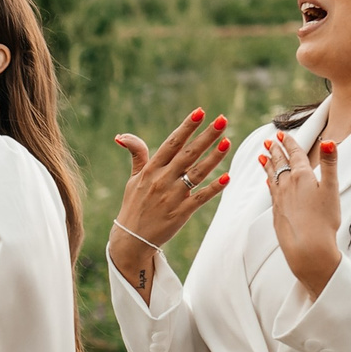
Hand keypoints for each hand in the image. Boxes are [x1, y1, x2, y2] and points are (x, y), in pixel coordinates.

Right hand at [106, 109, 230, 289]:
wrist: (131, 239)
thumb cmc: (134, 205)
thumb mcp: (133, 178)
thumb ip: (136, 155)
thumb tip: (122, 137)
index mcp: (151, 169)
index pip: (172, 143)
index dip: (186, 127)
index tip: (200, 112)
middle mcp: (162, 180)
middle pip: (188, 154)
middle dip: (206, 136)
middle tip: (222, 120)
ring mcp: (172, 197)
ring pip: (197, 173)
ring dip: (214, 157)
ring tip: (228, 141)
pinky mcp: (181, 213)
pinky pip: (201, 197)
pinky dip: (214, 188)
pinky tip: (227, 177)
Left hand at [261, 127, 341, 296]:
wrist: (307, 248)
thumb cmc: (324, 220)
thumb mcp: (331, 188)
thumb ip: (329, 164)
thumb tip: (328, 140)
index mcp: (302, 176)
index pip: (295, 154)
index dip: (289, 143)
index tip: (282, 134)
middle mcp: (287, 185)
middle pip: (281, 163)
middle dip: (275, 151)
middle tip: (269, 141)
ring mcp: (280, 199)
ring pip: (272, 176)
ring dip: (268, 165)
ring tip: (262, 156)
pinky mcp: (277, 212)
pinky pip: (271, 192)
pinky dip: (269, 183)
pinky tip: (267, 182)